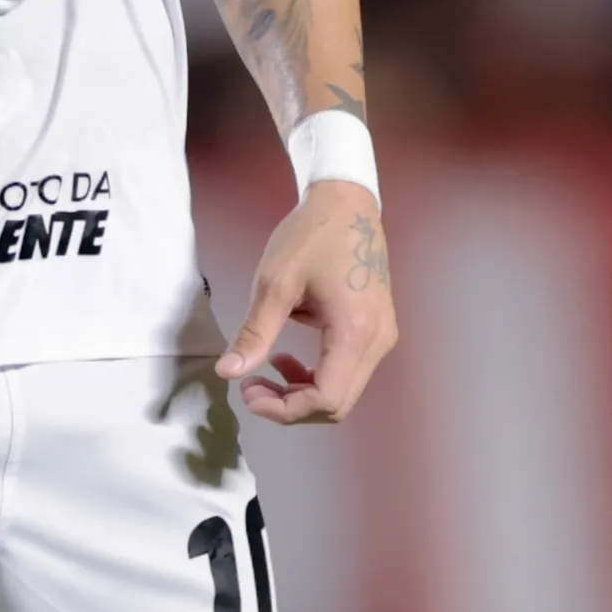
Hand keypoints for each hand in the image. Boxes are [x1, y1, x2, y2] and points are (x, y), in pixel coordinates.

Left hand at [218, 184, 393, 424]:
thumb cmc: (312, 235)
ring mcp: (382, 337)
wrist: (348, 202)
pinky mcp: (378, 331)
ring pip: (344, 392)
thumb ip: (255, 332)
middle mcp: (378, 342)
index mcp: (355, 331)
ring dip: (303, 393)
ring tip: (269, 370)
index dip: (285, 409)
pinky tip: (292, 356)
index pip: (326, 398)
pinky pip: (349, 373)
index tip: (248, 391)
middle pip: (338, 404)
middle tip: (252, 386)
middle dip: (291, 406)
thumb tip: (229, 373)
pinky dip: (318, 377)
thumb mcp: (275, 282)